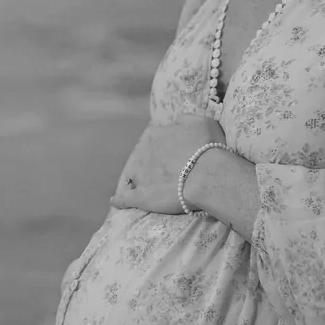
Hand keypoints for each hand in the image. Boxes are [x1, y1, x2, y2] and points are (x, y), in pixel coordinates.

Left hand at [109, 115, 225, 215]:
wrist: (207, 174)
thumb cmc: (208, 146)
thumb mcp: (198, 121)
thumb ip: (182, 121)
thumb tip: (175, 124)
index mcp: (155, 134)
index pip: (153, 138)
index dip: (163, 147)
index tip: (172, 154)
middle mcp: (143, 152)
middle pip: (142, 157)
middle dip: (150, 163)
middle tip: (165, 172)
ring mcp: (139, 175)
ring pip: (132, 176)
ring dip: (137, 180)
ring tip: (145, 187)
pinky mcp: (140, 197)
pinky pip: (124, 198)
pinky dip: (120, 200)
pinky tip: (116, 202)